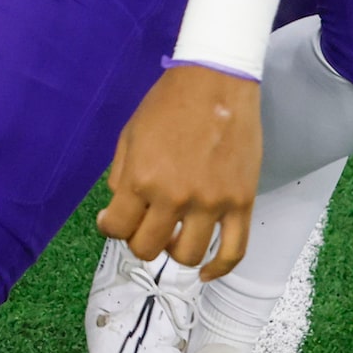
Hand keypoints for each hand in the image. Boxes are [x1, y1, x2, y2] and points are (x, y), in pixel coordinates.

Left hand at [96, 64, 262, 279]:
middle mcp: (174, 197)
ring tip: (173, 235)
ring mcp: (211, 203)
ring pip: (186, 256)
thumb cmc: (169, 102)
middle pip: (147, 248)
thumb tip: (118, 211)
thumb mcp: (130, 133)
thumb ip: (120, 176)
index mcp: (141, 178)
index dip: (111, 227)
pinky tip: (205, 272)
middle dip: (140, 240)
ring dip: (174, 250)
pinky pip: (233, 252)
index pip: (117, 229)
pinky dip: (218, 269)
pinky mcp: (241, 202)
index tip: (114, 221)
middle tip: (145, 225)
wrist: (217, 80)